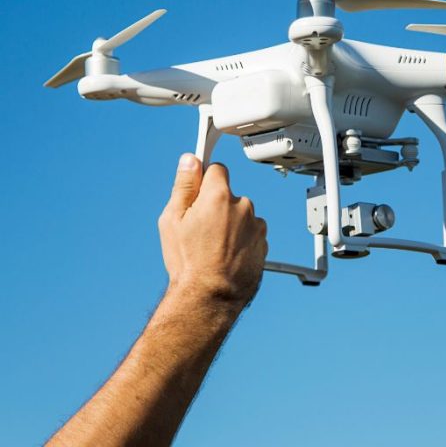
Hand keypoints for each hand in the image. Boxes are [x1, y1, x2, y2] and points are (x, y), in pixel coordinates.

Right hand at [157, 154, 267, 309]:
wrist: (211, 295)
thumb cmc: (188, 261)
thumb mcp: (172, 220)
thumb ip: (184, 186)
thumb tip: (190, 161)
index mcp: (219, 196)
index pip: (217, 169)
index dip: (205, 180)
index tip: (199, 189)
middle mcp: (243, 206)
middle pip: (229, 195)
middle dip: (217, 206)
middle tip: (200, 230)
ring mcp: (256, 225)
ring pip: (241, 216)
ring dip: (232, 225)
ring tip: (213, 248)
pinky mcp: (264, 242)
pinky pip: (251, 233)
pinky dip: (242, 241)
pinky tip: (226, 256)